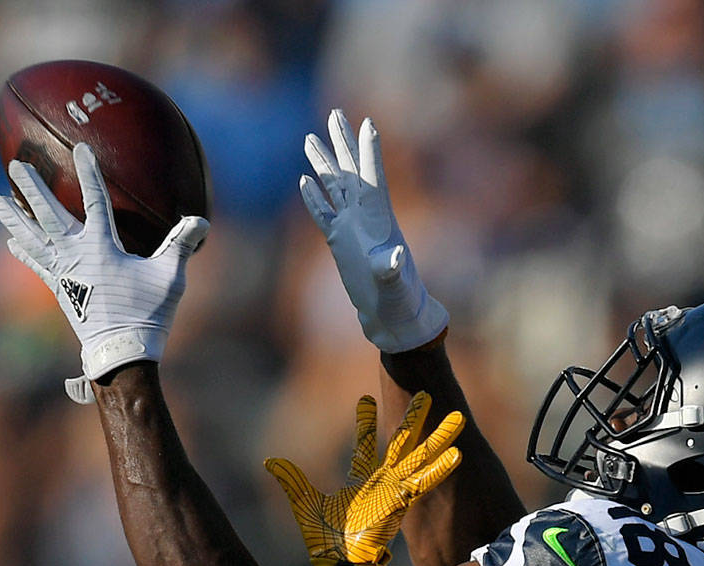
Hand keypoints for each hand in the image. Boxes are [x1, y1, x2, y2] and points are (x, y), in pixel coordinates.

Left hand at [0, 143, 209, 401]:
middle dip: (32, 188)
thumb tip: (201, 222)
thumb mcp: (170, 278)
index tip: (81, 149)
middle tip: (16, 164)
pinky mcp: (59, 289)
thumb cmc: (147, 314)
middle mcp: (76, 256)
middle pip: (48, 215)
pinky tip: (12, 239)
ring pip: (33, 239)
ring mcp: (63, 273)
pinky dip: (24, 250)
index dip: (89, 173)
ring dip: (14, 218)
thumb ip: (181, 246)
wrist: (121, 352)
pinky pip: (37, 264)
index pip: (94, 201)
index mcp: (102, 248)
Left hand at [265, 392, 464, 565]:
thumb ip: (294, 482)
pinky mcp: (402, 502)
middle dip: (413, 420)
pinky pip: (424, 483)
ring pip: (420, 458)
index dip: (365, 422)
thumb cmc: (327, 541)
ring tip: (458, 418)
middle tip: (426, 394)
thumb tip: (270, 462)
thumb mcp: (307, 504)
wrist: (338, 562)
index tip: (365, 400)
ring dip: (438, 439)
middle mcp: (384, 483)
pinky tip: (457, 455)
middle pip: (401, 443)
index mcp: (363, 481)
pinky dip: (439, 469)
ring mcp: (396, 491)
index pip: (366, 445)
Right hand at [300, 110, 448, 353]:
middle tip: (335, 112)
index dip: (369, 150)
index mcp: (379, 218)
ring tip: (310, 137)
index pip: (372, 176)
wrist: (392, 315)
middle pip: (350, 170)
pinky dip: (314, 197)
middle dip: (343, 141)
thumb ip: (392, 270)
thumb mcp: (395, 283)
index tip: (368, 121)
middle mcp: (365, 216)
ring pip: (334, 186)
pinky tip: (304, 181)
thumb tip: (392, 258)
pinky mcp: (339, 242)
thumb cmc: (399, 299)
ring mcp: (351, 227)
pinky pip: (323, 213)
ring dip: (323, 162)